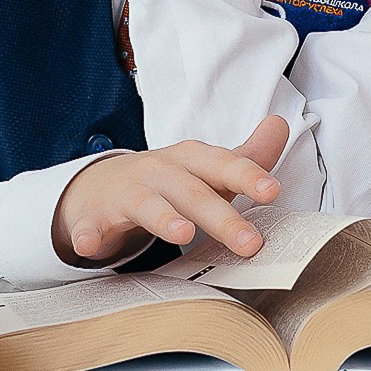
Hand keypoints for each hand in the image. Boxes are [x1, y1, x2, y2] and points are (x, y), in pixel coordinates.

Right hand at [54, 116, 289, 267]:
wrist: (100, 187)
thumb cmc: (166, 181)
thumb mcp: (205, 168)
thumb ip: (245, 156)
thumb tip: (281, 125)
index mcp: (189, 160)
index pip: (221, 164)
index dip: (247, 175)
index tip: (272, 190)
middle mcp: (159, 171)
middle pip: (192, 192)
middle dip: (221, 217)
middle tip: (250, 243)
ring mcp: (125, 193)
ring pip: (147, 205)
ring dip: (164, 218)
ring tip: (182, 235)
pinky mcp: (96, 216)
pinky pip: (90, 225)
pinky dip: (88, 234)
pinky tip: (90, 245)